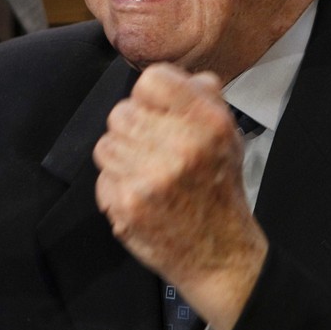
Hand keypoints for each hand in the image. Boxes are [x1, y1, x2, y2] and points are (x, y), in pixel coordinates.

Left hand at [93, 63, 267, 329]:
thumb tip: (180, 75)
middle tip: (151, 147)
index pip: (151, 80)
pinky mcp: (128, 205)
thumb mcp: (227, 135)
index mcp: (207, 123)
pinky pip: (103, 175)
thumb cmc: (219, 188)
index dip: (149, 94)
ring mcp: (150, 178)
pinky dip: (116, 183)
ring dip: (121, 155)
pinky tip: (139, 194)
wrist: (218, 254)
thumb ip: (205, 97)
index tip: (155, 108)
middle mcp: (180, 147)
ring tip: (144, 170)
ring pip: (106, 142)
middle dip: (133, 128)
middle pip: (121, 111)